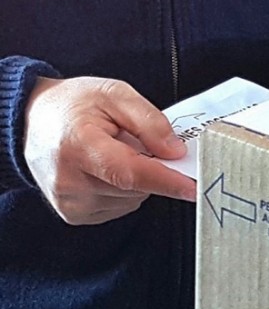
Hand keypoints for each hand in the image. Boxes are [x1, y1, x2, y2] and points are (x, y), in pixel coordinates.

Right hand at [23, 77, 195, 224]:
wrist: (33, 120)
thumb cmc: (74, 105)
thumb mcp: (115, 94)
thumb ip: (149, 121)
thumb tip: (176, 152)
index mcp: (78, 145)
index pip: (130, 172)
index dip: (166, 181)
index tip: (194, 188)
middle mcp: (69, 180)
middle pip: (137, 186)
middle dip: (152, 167)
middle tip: (137, 142)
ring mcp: (70, 202)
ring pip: (132, 198)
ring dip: (136, 178)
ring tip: (114, 152)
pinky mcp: (75, 214)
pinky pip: (120, 206)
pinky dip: (124, 189)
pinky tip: (107, 170)